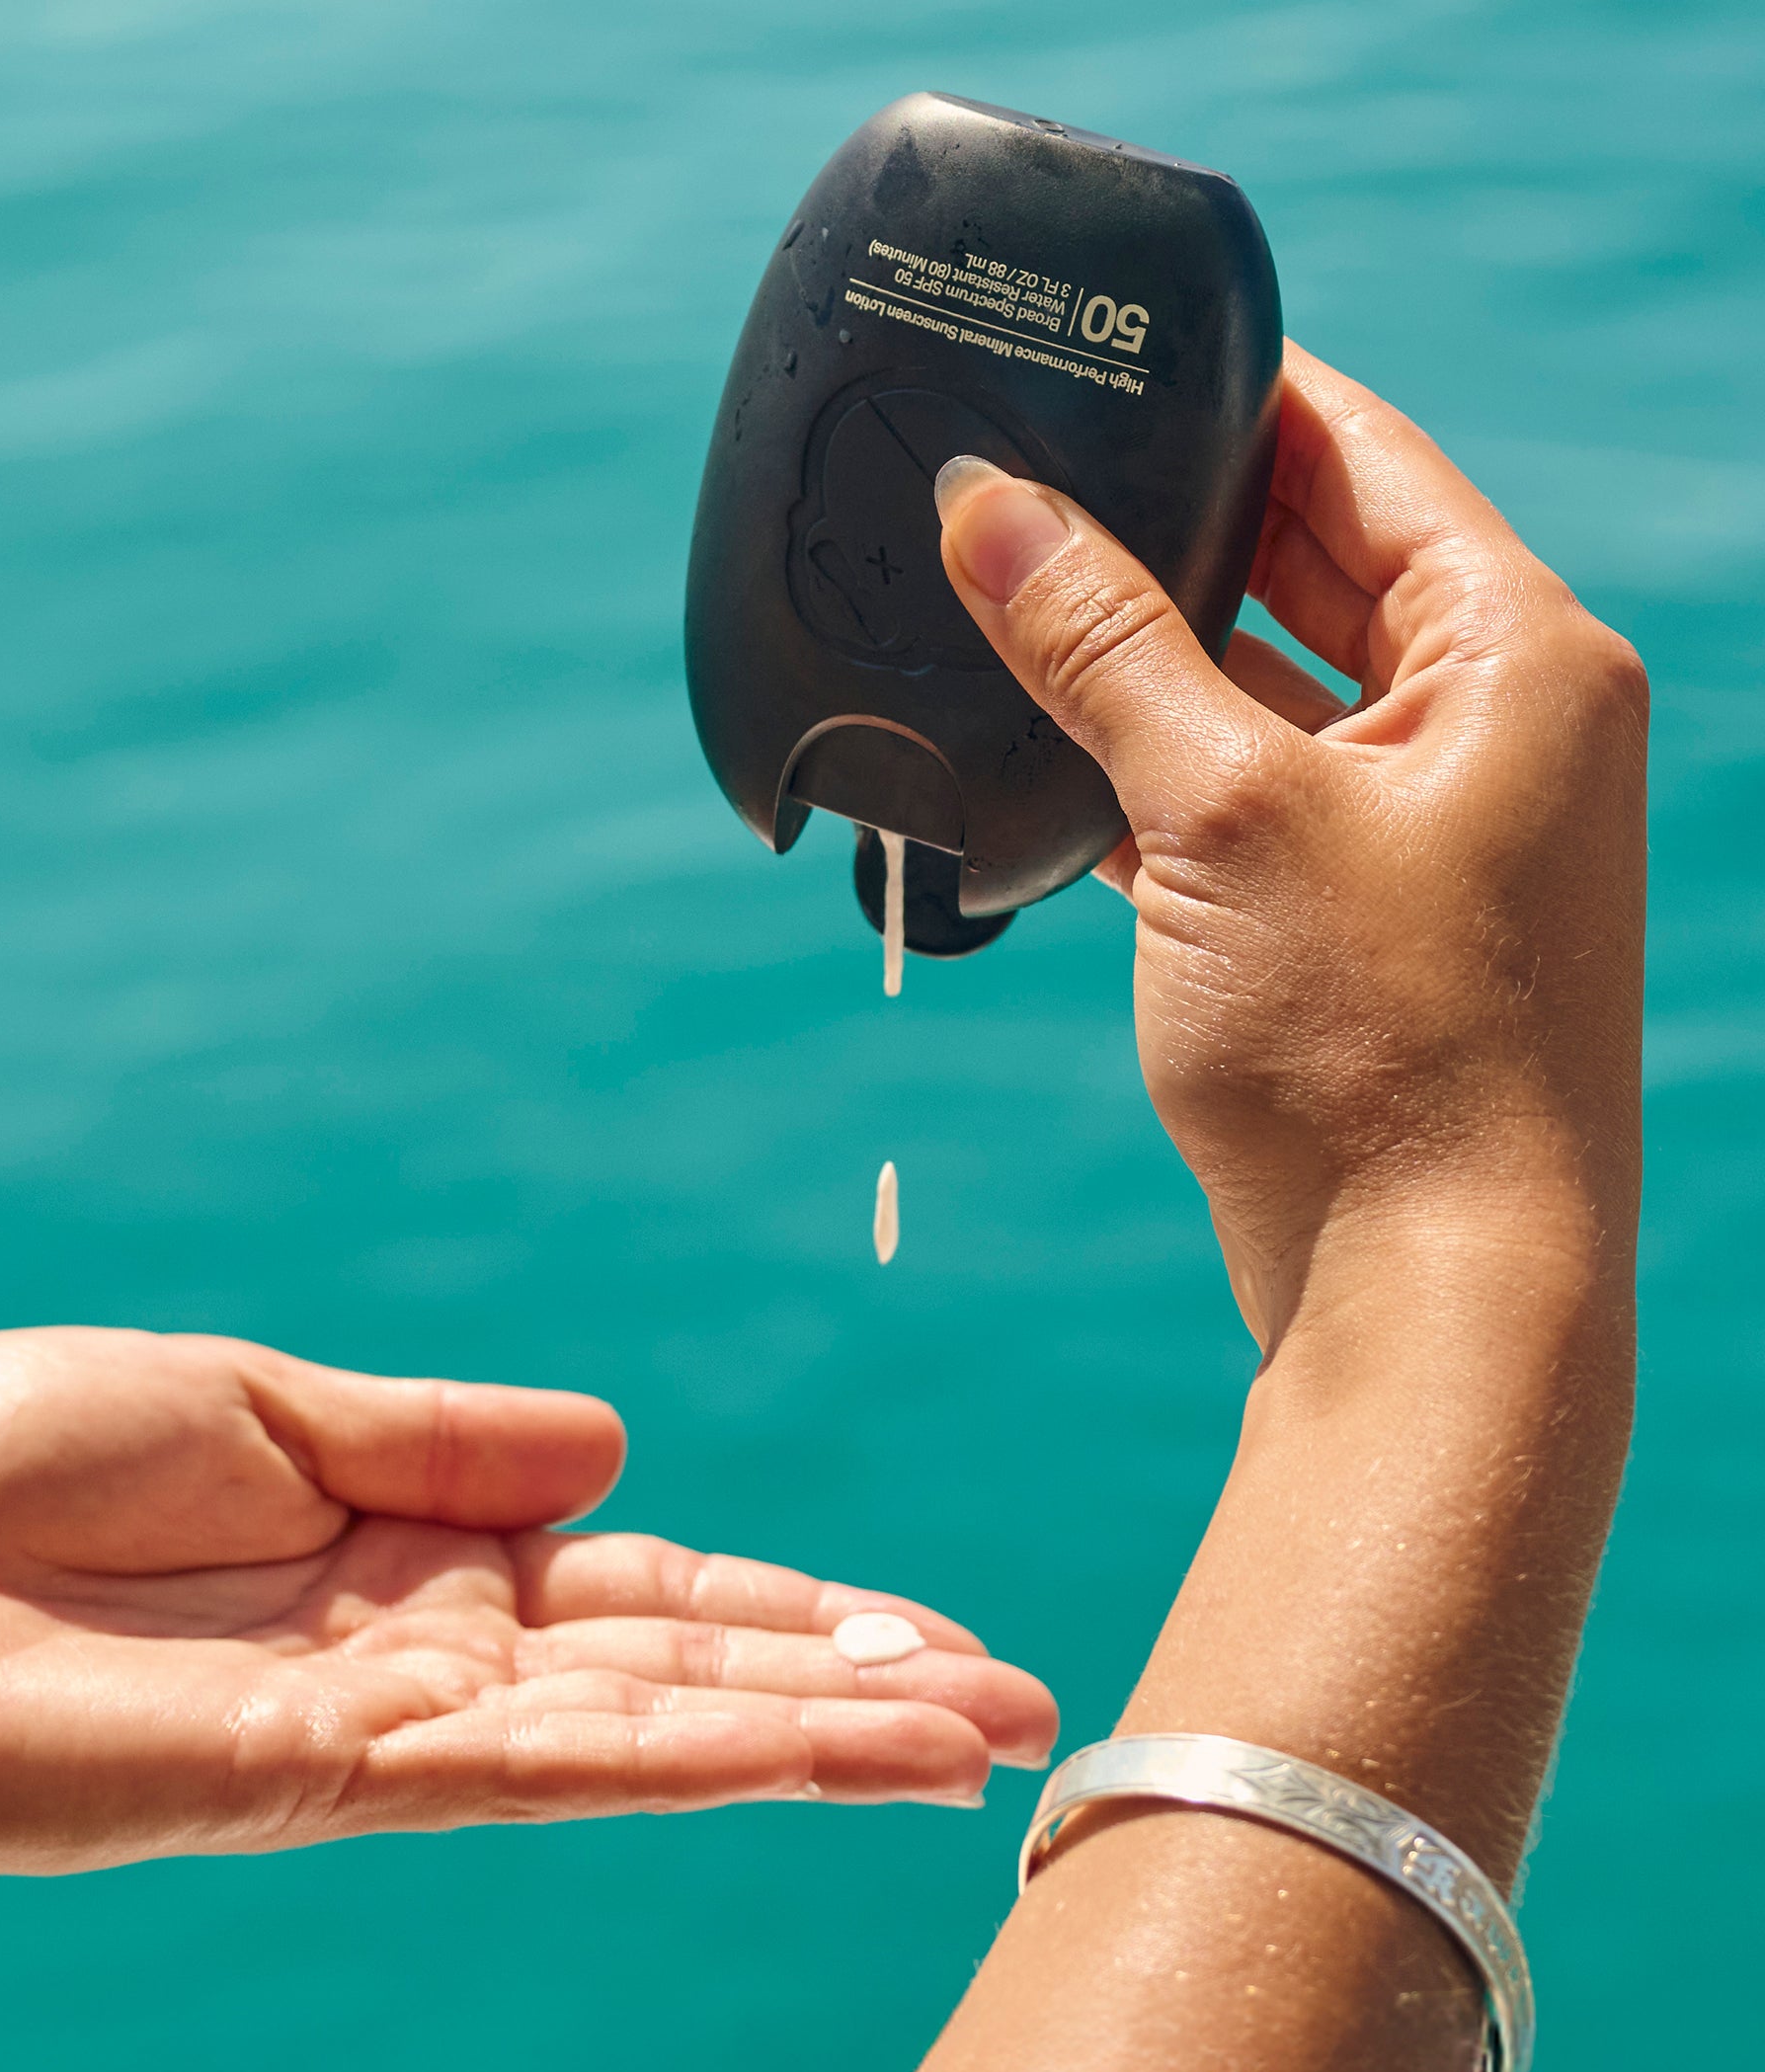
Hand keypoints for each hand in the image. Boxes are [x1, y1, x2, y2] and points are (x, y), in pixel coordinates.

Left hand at [0, 1329, 1054, 1869]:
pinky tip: (816, 1751)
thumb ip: (438, 1436)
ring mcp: (393, 1727)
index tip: (913, 1628)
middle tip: (1012, 1701)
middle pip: (677, 1667)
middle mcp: (425, 1654)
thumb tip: (616, 1440)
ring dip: (813, 1730)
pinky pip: (547, 1762)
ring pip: (645, 1726)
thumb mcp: (257, 1399)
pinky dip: (690, 1753)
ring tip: (976, 1736)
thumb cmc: (2, 1472)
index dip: (781, 1606)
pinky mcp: (335, 1780)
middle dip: (845, 1684)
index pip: (641, 1583)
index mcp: (409, 1553)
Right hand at [936, 342, 1645, 1346]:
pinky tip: (1046, 762)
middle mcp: (1490, 730)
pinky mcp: (1356, 926)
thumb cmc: (1377, 1053)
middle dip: (1169, 524)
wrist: (1428, 1291)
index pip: (1362, 454)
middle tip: (1019, 480)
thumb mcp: (1223, 812)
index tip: (1106, 349)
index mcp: (1515, 657)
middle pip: (1311, 565)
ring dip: (1146, 660)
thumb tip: (987, 506)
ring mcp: (1427, 833)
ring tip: (1007, 609)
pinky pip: (1242, 801)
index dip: (1232, 392)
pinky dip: (1152, 775)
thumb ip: (1101, 645)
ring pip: (1264, 690)